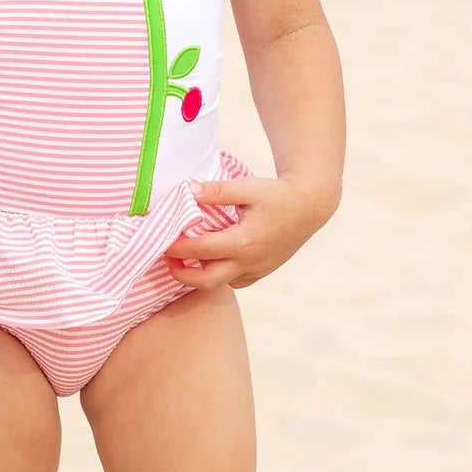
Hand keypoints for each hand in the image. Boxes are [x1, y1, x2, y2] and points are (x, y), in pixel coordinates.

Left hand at [161, 171, 334, 289]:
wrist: (309, 207)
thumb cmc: (276, 194)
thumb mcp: (246, 187)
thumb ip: (215, 190)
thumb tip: (187, 191)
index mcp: (243, 241)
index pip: (200, 250)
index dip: (176, 247)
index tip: (161, 240)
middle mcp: (249, 262)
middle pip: (206, 281)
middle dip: (181, 273)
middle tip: (167, 259)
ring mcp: (257, 270)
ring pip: (220, 283)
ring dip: (200, 275)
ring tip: (184, 258)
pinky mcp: (262, 272)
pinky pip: (235, 281)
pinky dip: (219, 275)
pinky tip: (210, 260)